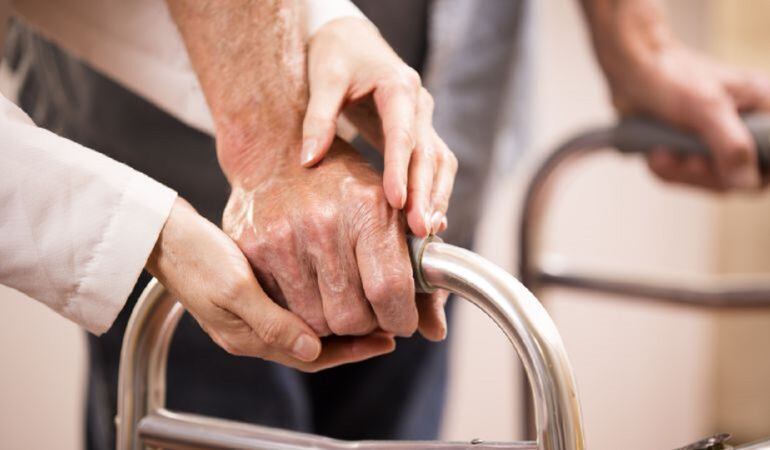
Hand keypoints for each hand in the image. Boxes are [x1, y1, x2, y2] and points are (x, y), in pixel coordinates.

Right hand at [146, 197, 395, 371]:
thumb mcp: (233, 289)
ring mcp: (250, 313)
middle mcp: (252, 331)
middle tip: (389, 324)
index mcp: (249, 337)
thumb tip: (312, 350)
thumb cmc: (194, 256)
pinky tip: (336, 286)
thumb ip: (271, 322)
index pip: (313, 356)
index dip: (352, 351)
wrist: (160, 233)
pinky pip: (293, 306)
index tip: (387, 338)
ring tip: (371, 306)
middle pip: (314, 346)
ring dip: (338, 320)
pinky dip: (317, 301)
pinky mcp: (249, 293)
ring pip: (307, 326)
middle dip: (352, 339)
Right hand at [222, 139, 448, 341]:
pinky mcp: (253, 251)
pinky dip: (301, 316)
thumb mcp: (388, 210)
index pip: (390, 289)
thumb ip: (418, 271)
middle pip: (352, 317)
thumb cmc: (342, 186)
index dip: (401, 318)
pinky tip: (311, 293)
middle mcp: (324, 224)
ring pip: (317, 323)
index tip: (402, 320)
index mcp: (368, 208)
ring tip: (339, 299)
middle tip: (369, 310)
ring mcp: (284, 239)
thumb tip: (436, 332)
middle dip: (368, 325)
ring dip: (334, 325)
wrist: (276, 153)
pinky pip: (283, 312)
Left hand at [300, 17, 456, 235]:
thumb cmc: (336, 54)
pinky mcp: (417, 133)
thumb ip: (318, 118)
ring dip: (437, 196)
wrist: (351, 38)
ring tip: (428, 232)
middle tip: (420, 230)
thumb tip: (309, 161)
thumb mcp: (323, 78)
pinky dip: (433, 191)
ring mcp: (422, 119)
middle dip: (427, 194)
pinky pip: (433, 165)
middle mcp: (419, 104)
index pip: (404, 135)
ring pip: (440, 162)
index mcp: (399, 87)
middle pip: (430, 154)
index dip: (401, 170)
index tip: (398, 203)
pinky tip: (428, 219)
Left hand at [587, 0, 769, 189]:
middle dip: (705, 174)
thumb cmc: (669, 76)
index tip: (715, 163)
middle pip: (742, 176)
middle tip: (684, 159)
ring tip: (661, 153)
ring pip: (712, 179)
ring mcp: (720, 138)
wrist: (631, 68)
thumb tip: (744, 180)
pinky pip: (689, 176)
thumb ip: (730, 144)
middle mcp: (748, 126)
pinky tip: (656, 154)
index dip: (750, 170)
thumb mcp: (705, 108)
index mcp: (765, 108)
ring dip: (682, 172)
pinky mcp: (696, 147)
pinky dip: (669, 170)